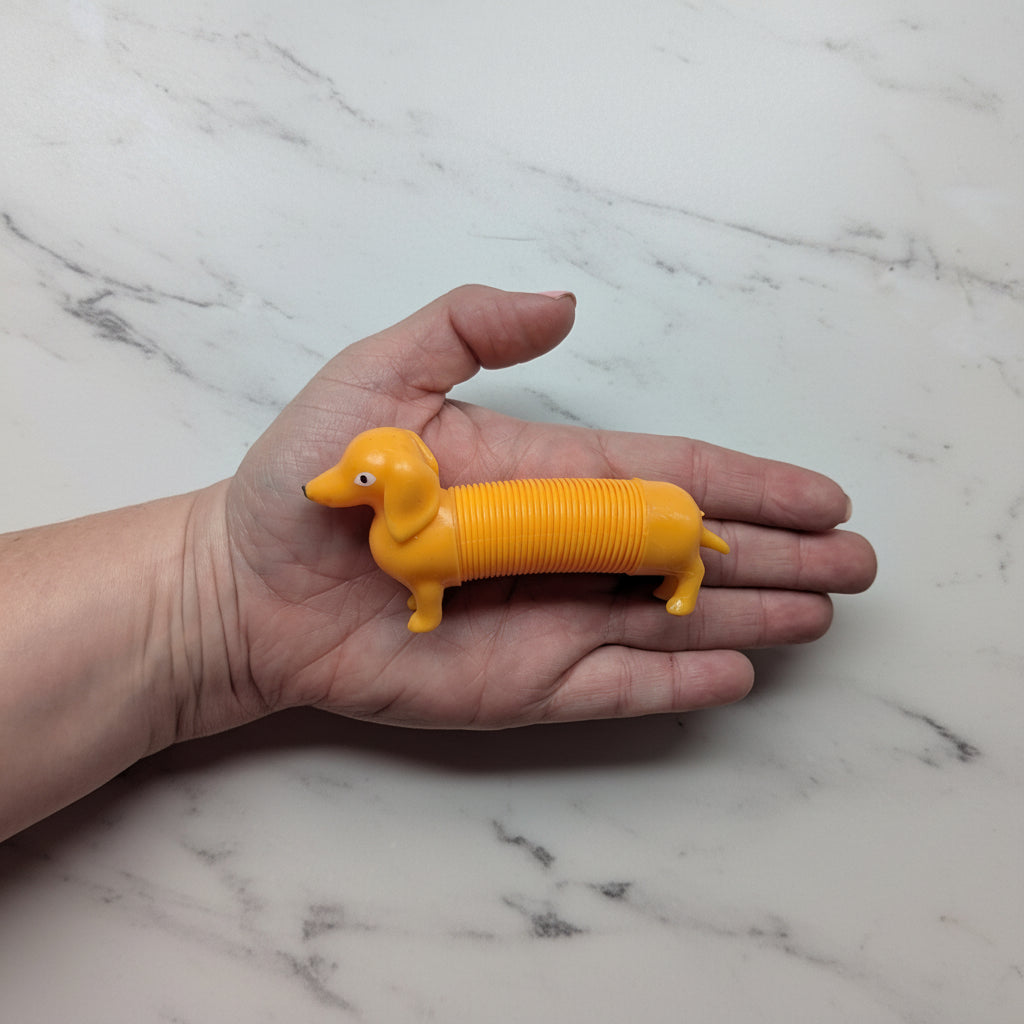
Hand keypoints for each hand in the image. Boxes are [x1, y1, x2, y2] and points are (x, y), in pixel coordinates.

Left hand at [208, 286, 874, 731]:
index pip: (670, 476)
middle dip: (778, 555)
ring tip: (822, 611)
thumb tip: (567, 303)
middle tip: (857, 563)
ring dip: (749, 616)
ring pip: (671, 619)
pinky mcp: (520, 685)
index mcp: (547, 472)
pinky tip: (737, 672)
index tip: (821, 494)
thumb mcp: (379, 378)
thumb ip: (469, 328)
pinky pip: (616, 686)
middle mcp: (564, 548)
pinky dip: (679, 683)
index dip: (750, 484)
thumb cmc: (308, 484)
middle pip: (693, 551)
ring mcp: (549, 619)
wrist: (244, 590)